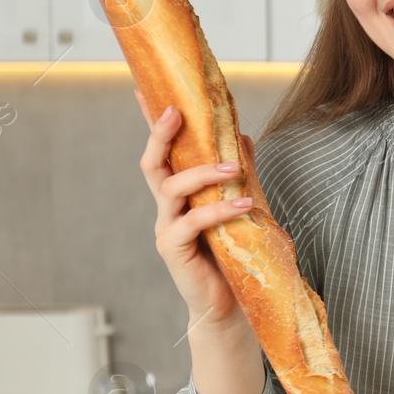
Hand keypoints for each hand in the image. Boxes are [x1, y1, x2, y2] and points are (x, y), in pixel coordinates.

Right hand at [134, 85, 256, 331]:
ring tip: (236, 169)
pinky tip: (245, 204)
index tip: (148, 90)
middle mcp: (167, 208)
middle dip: (160, 135)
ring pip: (171, 188)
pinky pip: (192, 222)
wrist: (234, 303)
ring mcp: (168, 228)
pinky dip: (219, 209)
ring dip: (204, 173)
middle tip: (176, 111)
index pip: (164, 152)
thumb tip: (242, 136)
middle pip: (153, 164)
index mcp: (180, 194)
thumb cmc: (236, 254)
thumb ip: (241, 175)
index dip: (154, 123)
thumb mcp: (244, 207)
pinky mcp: (175, 249)